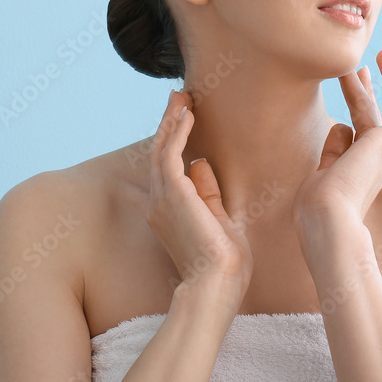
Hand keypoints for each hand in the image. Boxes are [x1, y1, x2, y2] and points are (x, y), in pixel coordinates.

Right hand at [145, 90, 253, 304]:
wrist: (216, 284)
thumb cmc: (223, 263)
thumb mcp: (218, 220)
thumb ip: (207, 193)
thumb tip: (201, 163)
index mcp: (168, 211)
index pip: (168, 168)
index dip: (174, 140)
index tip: (185, 118)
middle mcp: (158, 203)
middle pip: (159, 153)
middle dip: (169, 123)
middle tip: (179, 97)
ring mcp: (162, 199)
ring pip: (162, 149)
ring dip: (172, 120)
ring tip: (182, 97)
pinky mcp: (172, 194)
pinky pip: (170, 153)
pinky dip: (178, 131)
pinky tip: (189, 115)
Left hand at [292, 47, 381, 227]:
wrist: (327, 219)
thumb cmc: (318, 207)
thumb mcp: (321, 172)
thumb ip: (332, 150)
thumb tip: (340, 126)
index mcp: (360, 167)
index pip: (360, 126)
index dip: (357, 100)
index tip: (351, 80)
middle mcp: (378, 158)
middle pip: (375, 113)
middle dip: (371, 85)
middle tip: (367, 62)